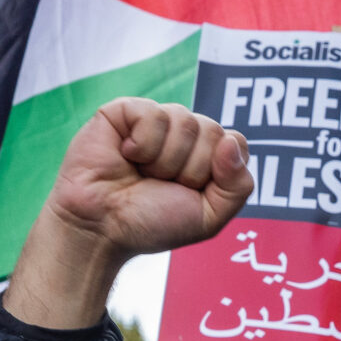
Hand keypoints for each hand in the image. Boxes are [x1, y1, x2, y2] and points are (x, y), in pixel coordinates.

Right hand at [6, 100, 253, 328]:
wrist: (102, 228)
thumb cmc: (150, 223)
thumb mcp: (209, 218)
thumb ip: (238, 186)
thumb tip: (231, 142)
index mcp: (205, 155)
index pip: (235, 142)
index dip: (218, 170)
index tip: (191, 191)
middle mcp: (183, 134)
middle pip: (213, 131)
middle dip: (189, 170)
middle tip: (160, 185)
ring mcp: (154, 120)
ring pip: (186, 122)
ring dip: (164, 161)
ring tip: (142, 173)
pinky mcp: (125, 111)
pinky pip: (153, 114)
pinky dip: (143, 144)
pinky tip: (126, 155)